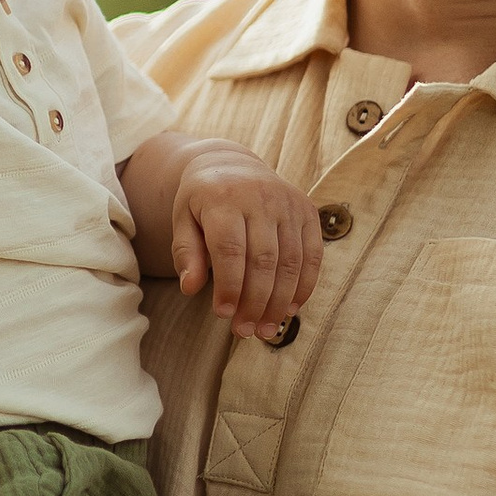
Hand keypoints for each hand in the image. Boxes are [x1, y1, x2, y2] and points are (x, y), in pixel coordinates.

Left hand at [173, 144, 324, 339]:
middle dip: (256, 301)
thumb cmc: (201, 201)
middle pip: (263, 259)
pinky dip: (304, 285)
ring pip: (290, 261)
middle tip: (246, 331)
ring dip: (280, 301)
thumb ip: (185, 252)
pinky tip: (290, 309)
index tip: (223, 315)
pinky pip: (312, 254)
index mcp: (223, 198)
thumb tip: (190, 287)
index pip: (230, 249)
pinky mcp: (307, 210)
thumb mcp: (182, 220)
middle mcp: (260, 197)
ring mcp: (288, 203)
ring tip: (267, 329)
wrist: (229, 164)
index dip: (229, 286)